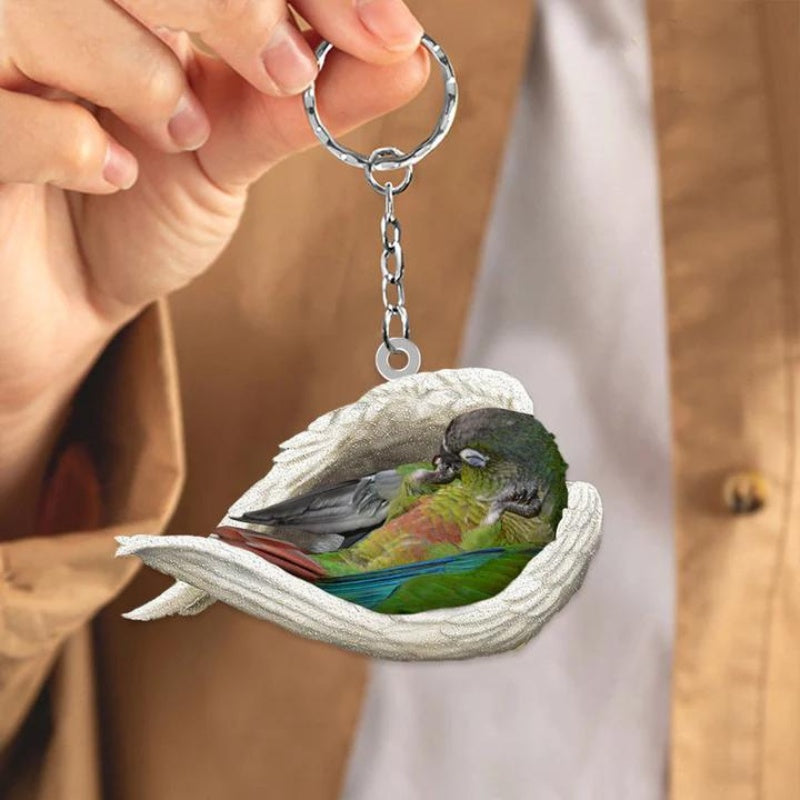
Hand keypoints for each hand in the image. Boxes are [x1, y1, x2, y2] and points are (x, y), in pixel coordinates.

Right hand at [0, 0, 427, 530]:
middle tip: (285, 70)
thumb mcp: (235, 149)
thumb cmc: (145, 210)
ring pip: (41, 6)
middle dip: (229, 2)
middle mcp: (60, 12)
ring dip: (138, 68)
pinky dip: (66, 136)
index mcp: (137, 1)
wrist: (72, 295)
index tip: (385, 31)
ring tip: (180, 133)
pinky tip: (108, 173)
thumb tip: (408, 54)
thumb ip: (305, 100)